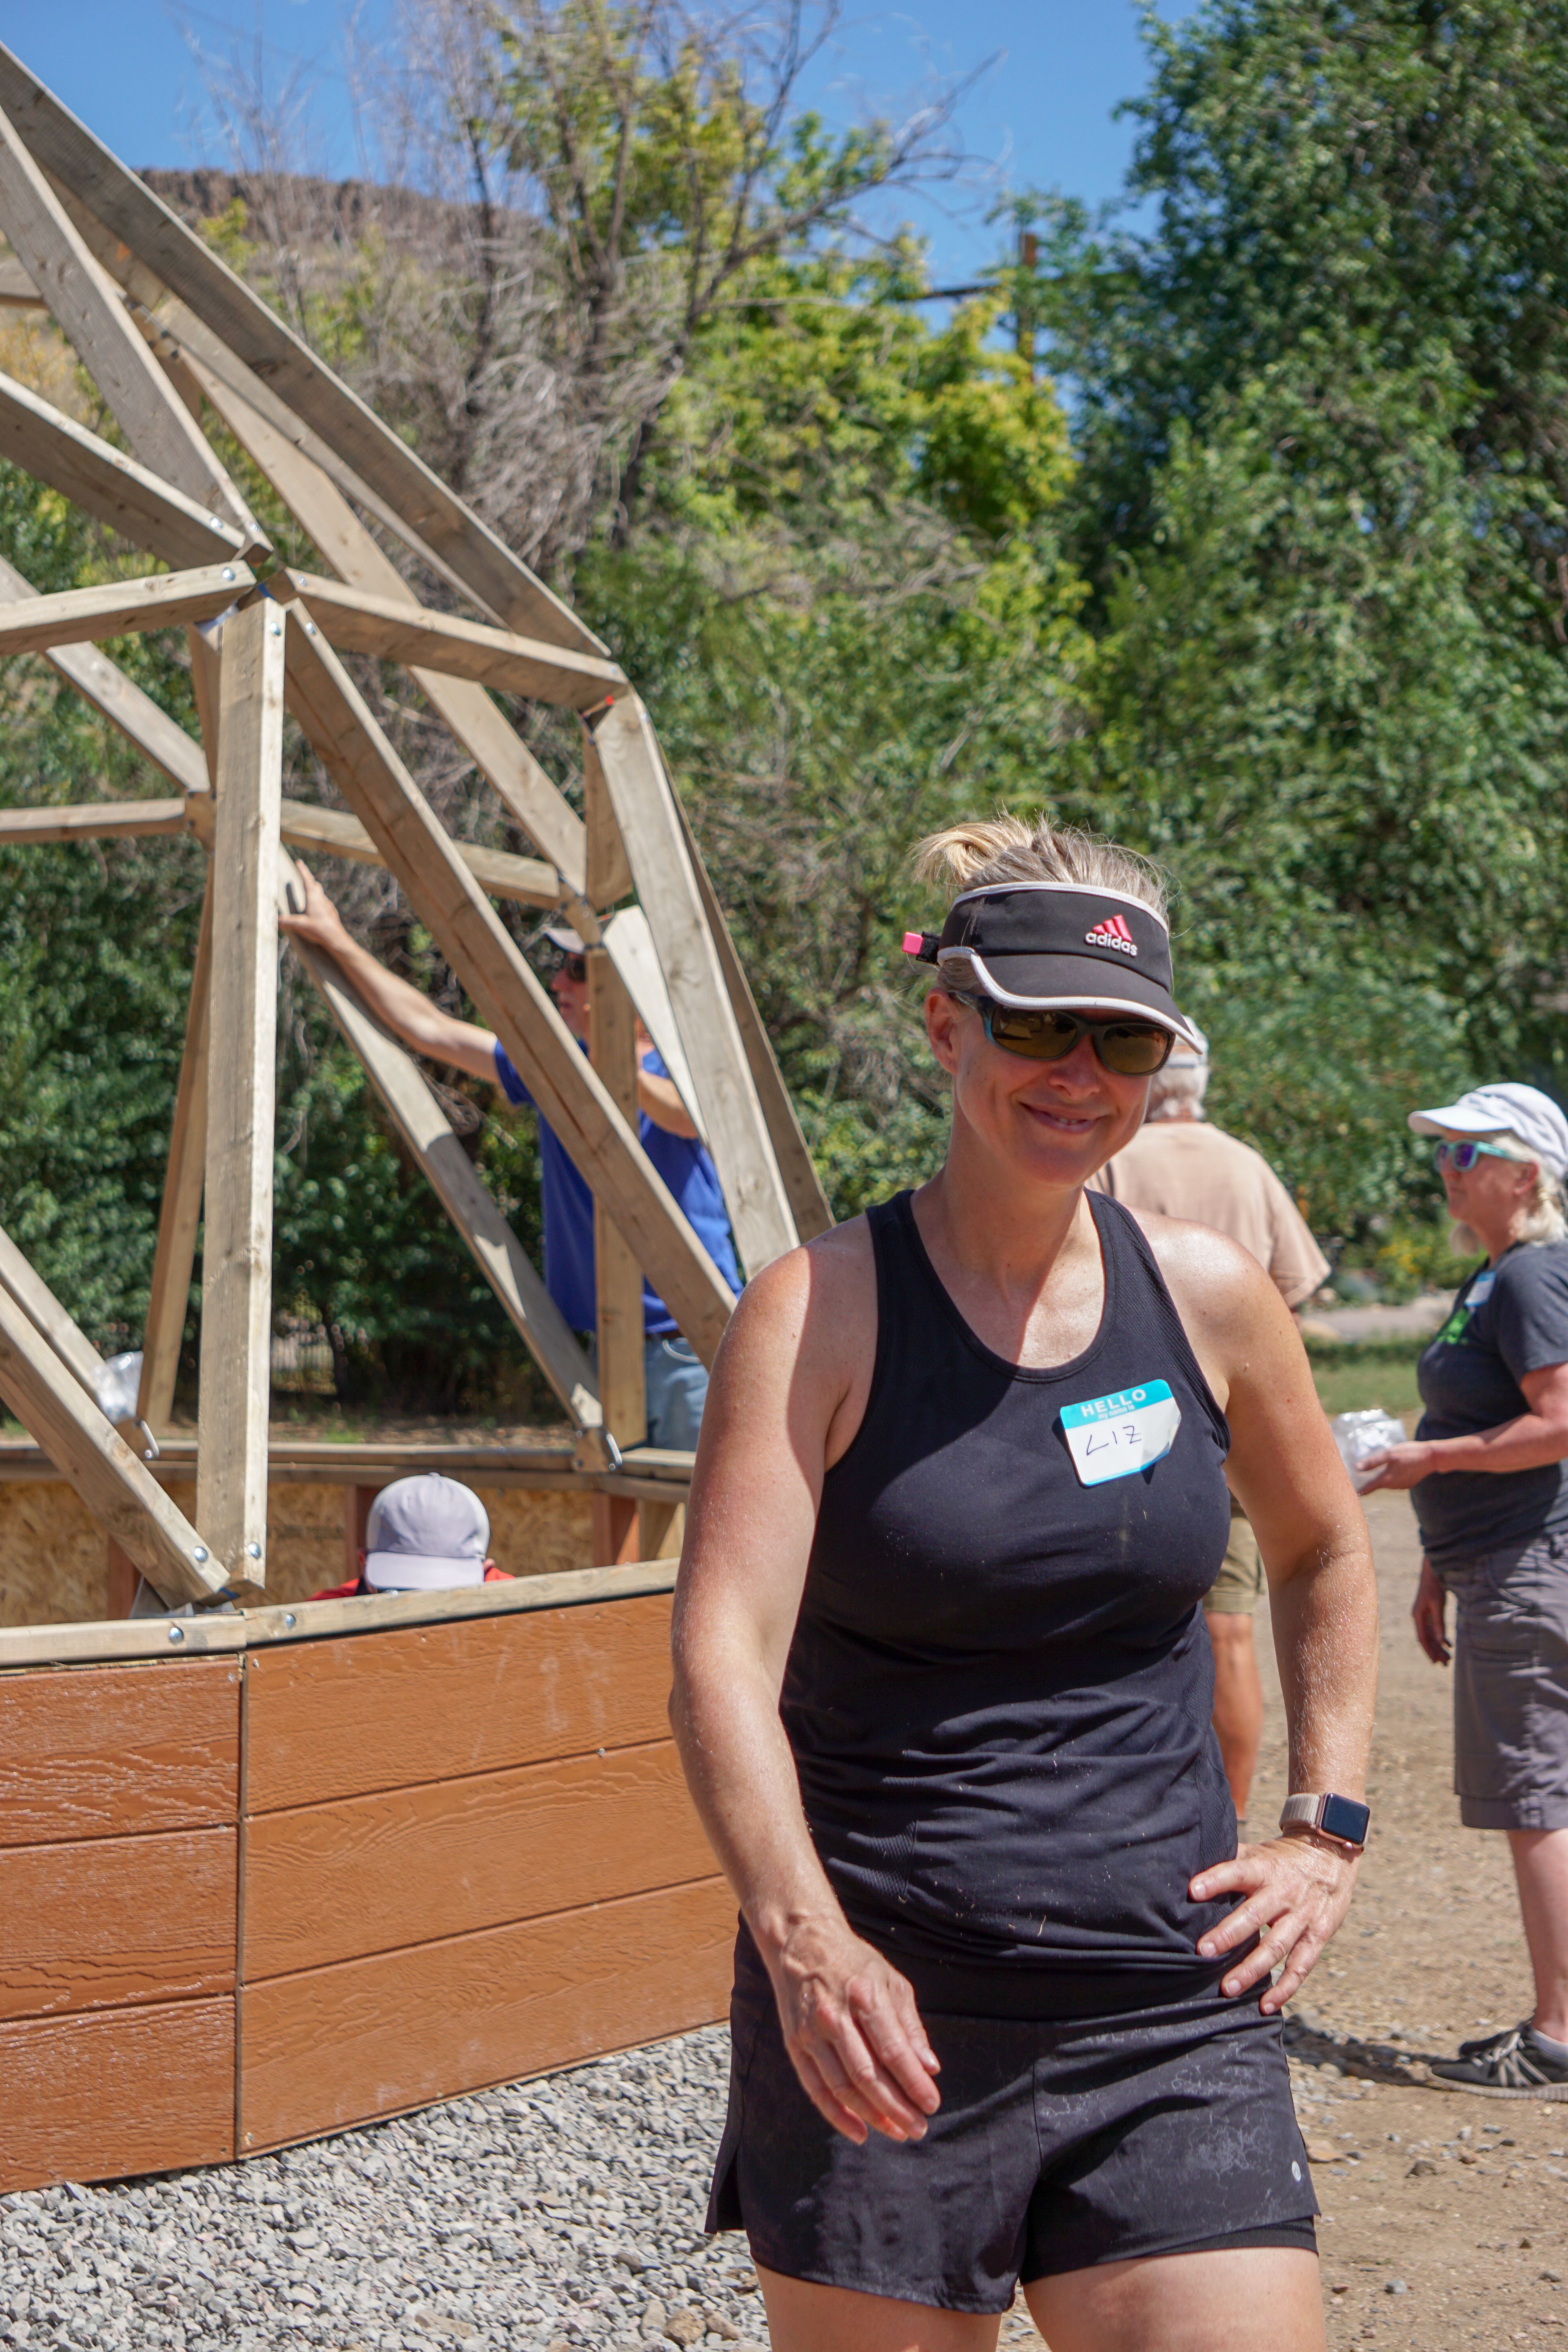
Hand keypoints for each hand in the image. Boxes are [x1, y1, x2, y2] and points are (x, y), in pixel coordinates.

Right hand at [277, 863, 351, 955]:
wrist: (336, 939)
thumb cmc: (318, 930)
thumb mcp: (300, 925)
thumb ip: (287, 921)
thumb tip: (275, 919)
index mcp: (313, 898)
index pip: (307, 880)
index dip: (302, 870)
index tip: (299, 862)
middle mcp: (322, 899)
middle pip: (315, 885)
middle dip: (308, 879)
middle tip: (303, 875)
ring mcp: (328, 905)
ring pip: (321, 894)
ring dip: (314, 890)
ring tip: (309, 889)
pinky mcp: (331, 912)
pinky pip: (324, 903)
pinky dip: (319, 901)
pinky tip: (317, 907)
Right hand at [761, 1914, 941, 2146]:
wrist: (801, 1941)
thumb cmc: (855, 1963)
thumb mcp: (891, 1981)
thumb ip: (910, 2026)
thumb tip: (930, 2068)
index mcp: (864, 1995)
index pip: (893, 2050)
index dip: (914, 2083)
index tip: (932, 2105)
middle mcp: (835, 2015)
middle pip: (867, 2075)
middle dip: (897, 2108)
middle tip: (919, 2128)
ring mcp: (811, 2031)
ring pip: (843, 2087)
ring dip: (872, 2116)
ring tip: (897, 2132)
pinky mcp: (795, 2043)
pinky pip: (816, 2089)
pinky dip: (837, 2116)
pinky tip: (859, 2132)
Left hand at [1190, 1831, 1359, 2011]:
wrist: (1330, 1856)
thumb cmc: (1281, 1859)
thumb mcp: (1258, 1852)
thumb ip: (1229, 1860)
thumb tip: (1189, 1860)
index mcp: (1264, 1869)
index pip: (1237, 1872)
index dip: (1216, 1880)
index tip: (1192, 1891)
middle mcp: (1283, 1893)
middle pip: (1254, 1915)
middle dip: (1228, 1935)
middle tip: (1202, 1951)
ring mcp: (1302, 1917)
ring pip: (1275, 1947)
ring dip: (1251, 1970)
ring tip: (1227, 1988)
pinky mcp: (1318, 1936)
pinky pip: (1301, 1967)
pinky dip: (1284, 1988)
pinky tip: (1265, 2005)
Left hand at [1357, 1439, 1435, 1491]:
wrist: (1431, 1457)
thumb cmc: (1409, 1453)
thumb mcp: (1389, 1454)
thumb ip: (1373, 1462)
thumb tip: (1357, 1469)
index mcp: (1387, 1479)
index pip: (1368, 1488)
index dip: (1358, 1489)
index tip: (1349, 1492)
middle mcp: (1393, 1486)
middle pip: (1376, 1486)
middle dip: (1366, 1482)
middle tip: (1355, 1477)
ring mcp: (1401, 1486)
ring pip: (1385, 1484)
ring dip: (1378, 1480)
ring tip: (1368, 1472)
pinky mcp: (1407, 1484)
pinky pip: (1394, 1482)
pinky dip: (1388, 1478)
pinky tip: (1387, 1470)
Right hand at [1412, 1555, 1450, 1663]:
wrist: (1433, 1571)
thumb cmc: (1434, 1586)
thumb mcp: (1438, 1605)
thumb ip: (1439, 1623)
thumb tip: (1441, 1642)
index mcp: (1418, 1616)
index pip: (1422, 1639)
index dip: (1429, 1651)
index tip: (1436, 1662)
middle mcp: (1419, 1617)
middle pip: (1426, 1639)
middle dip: (1435, 1652)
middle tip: (1445, 1664)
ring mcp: (1423, 1615)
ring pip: (1430, 1635)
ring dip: (1438, 1646)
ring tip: (1448, 1657)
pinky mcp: (1429, 1612)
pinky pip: (1434, 1629)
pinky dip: (1441, 1637)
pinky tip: (1449, 1644)